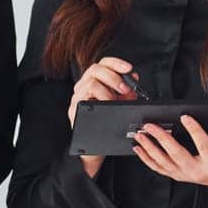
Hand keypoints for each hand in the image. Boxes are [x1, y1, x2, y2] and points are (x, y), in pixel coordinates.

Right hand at [68, 56, 138, 176]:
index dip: (116, 63)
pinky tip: (105, 107)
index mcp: (95, 81)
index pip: (103, 64)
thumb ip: (127, 90)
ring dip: (107, 92)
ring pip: (90, 83)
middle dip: (113, 77)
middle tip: (124, 89)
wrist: (96, 145)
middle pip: (95, 69)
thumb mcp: (121, 103)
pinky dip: (98, 101)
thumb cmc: (107, 122)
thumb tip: (134, 77)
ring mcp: (77, 97)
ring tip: (114, 102)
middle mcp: (84, 86)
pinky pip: (83, 99)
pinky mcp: (73, 109)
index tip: (129, 68)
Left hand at [132, 114, 207, 198]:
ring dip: (149, 147)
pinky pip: (158, 168)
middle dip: (162, 138)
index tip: (185, 117)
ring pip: (163, 161)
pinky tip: (138, 147)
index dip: (195, 131)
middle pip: (176, 154)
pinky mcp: (175, 175)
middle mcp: (197, 171)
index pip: (204, 146)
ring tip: (140, 134)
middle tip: (150, 125)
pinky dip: (146, 158)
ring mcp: (184, 175)